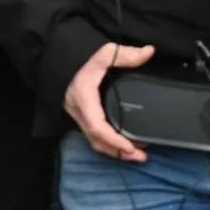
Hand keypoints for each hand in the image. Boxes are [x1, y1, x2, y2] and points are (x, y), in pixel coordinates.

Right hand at [64, 42, 154, 161]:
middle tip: (141, 156)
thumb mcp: (104, 53)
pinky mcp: (83, 117)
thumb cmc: (81, 58)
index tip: (131, 147)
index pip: (97, 127)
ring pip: (95, 141)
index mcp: (84, 99)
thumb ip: (126, 54)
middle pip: (97, 140)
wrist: (61, 61)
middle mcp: (80, 112)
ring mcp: (79, 117)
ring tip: (137, 155)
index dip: (114, 140)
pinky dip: (109, 144)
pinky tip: (124, 145)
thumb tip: (149, 52)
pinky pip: (94, 136)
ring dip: (114, 151)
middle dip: (118, 151)